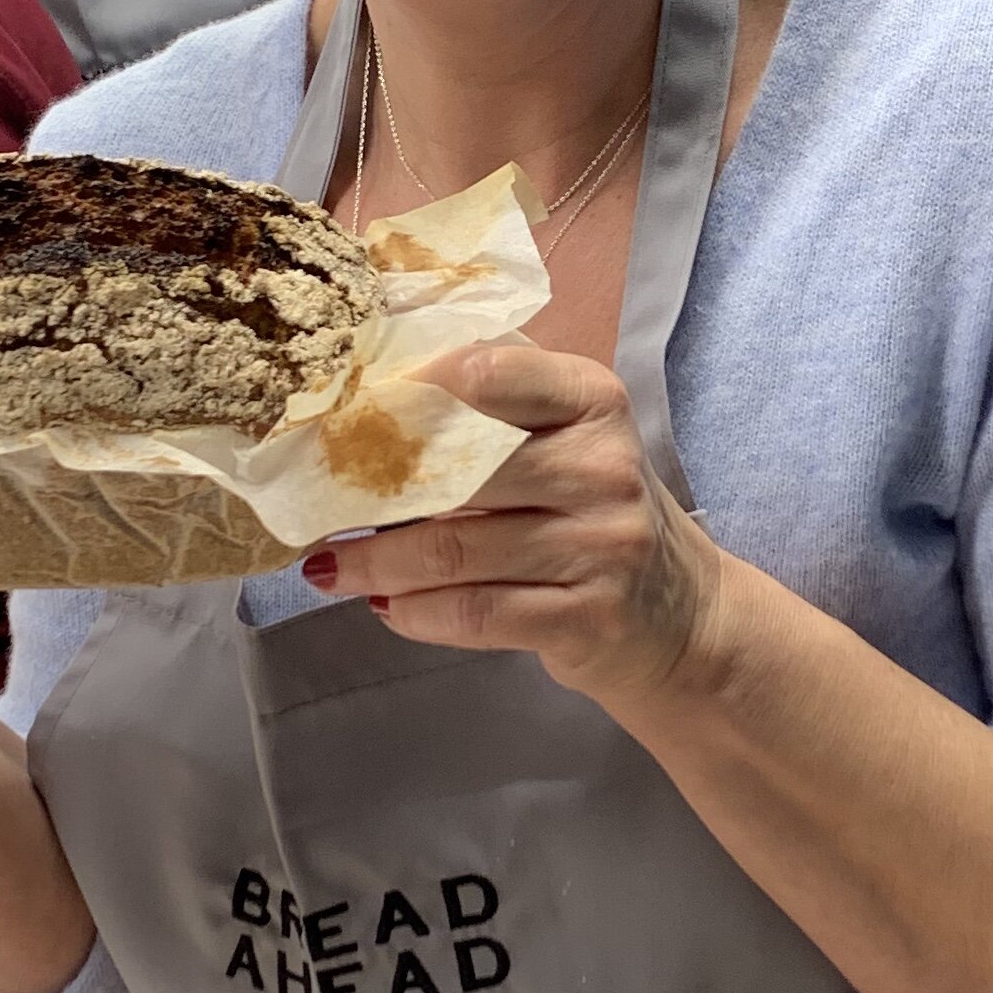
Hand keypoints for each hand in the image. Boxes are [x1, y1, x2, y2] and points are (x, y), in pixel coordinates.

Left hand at [302, 344, 725, 704]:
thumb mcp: (562, 442)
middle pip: (455, 469)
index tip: (347, 413)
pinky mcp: (588, 618)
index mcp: (591, 400)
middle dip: (369, 492)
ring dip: (374, 564)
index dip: (407, 390)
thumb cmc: (589, 511)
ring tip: (330, 567)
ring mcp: (602, 547)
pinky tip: (385, 607)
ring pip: (452, 551)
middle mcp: (602, 466)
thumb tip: (358, 417)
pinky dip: (414, 613)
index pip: (486, 373)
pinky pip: (473, 612)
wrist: (677, 614)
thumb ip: (486, 416)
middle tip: (315, 504)